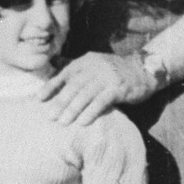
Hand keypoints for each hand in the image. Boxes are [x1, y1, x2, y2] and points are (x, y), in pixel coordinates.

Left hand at [39, 53, 157, 125]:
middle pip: (73, 86)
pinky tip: (83, 122)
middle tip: (50, 117)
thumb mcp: (96, 66)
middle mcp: (95, 66)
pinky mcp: (118, 88)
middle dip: (60, 103)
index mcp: (86, 61)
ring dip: (72, 110)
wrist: (144, 69)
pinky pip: (101, 101)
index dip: (51, 87)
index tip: (39, 99)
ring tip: (62, 122)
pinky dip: (91, 112)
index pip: (64, 74)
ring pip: (85, 95)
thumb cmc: (115, 72)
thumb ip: (79, 73)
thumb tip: (55, 82)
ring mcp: (107, 77)